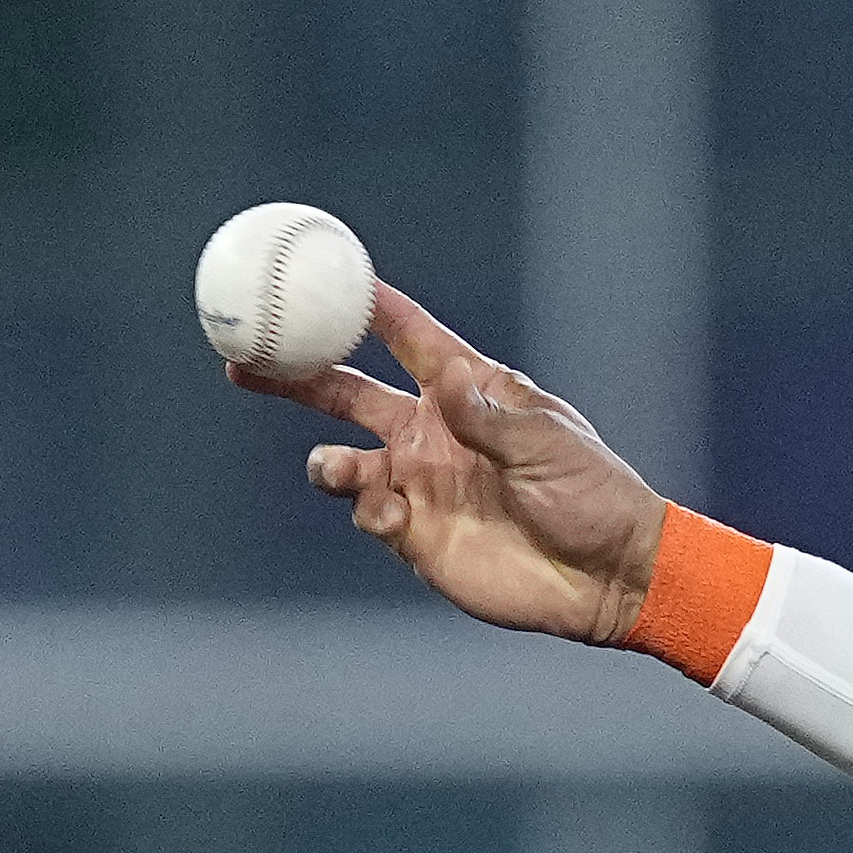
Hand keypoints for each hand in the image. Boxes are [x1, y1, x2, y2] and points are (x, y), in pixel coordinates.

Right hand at [277, 280, 664, 642]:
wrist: (607, 578)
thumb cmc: (592, 496)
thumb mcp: (548, 446)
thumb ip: (488, 418)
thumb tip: (443, 380)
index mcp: (466, 391)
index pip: (406, 336)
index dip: (366, 305)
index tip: (319, 274)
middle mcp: (431, 432)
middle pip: (347, 391)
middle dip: (296, 374)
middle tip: (245, 355)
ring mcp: (420, 483)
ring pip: (344, 458)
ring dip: (328, 461)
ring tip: (335, 469)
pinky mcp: (416, 536)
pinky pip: (368, 513)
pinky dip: (366, 510)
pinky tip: (387, 514)